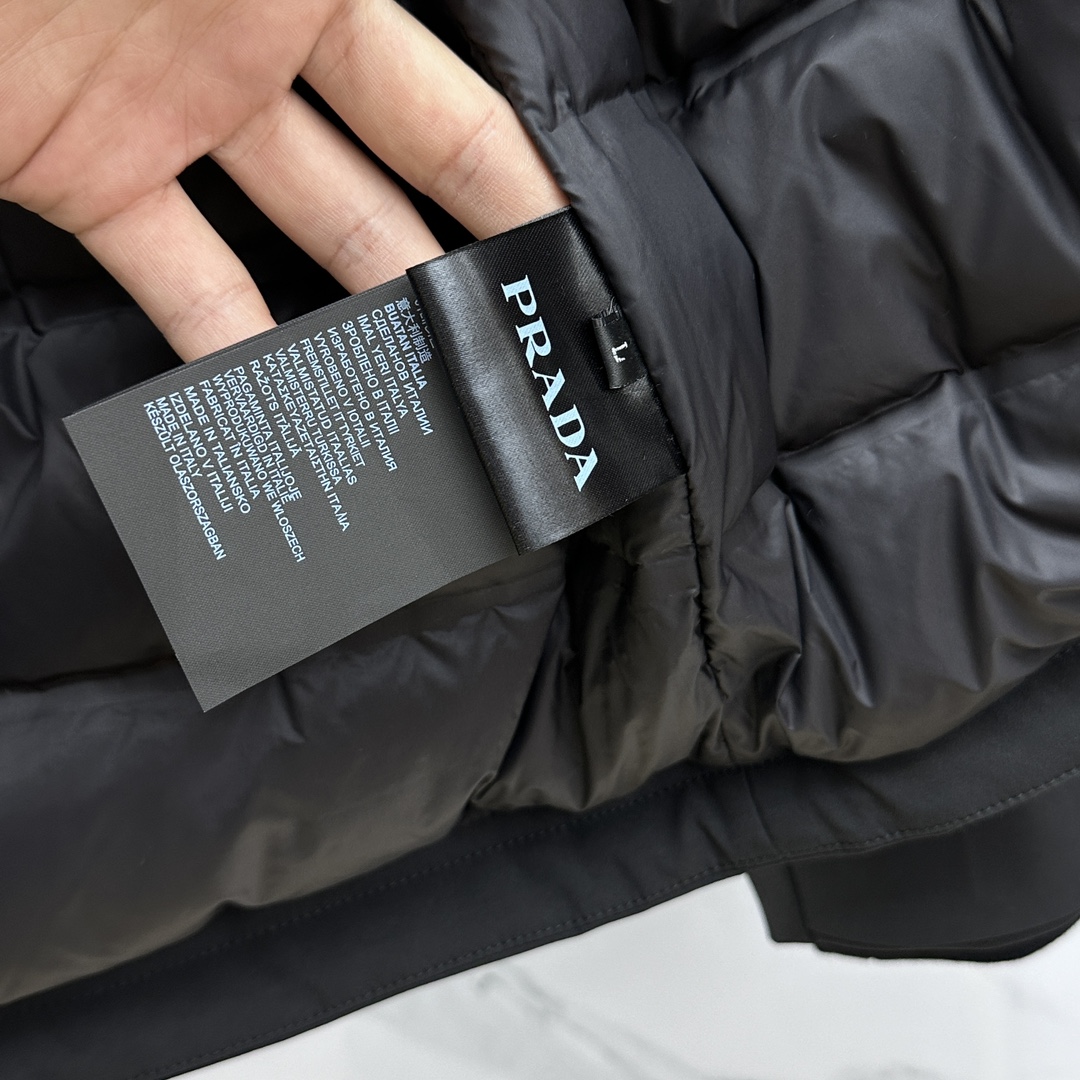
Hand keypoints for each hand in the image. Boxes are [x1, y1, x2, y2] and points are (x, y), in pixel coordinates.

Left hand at [0, 0, 566, 359]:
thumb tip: (480, 8)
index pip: (441, 110)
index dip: (511, 190)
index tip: (565, 270)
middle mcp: (256, 52)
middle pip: (387, 190)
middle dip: (449, 277)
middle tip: (501, 364)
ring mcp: (171, 120)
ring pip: (295, 245)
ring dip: (354, 329)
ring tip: (411, 410)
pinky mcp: (88, 176)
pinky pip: (180, 279)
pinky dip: (222, 346)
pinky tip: (272, 409)